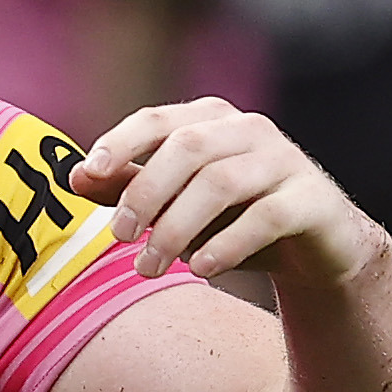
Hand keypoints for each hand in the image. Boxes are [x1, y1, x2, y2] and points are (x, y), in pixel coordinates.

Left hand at [68, 100, 386, 287]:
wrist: (316, 251)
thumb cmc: (233, 221)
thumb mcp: (174, 205)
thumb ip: (128, 187)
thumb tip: (75, 176)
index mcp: (210, 121)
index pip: (157, 120)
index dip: (120, 142)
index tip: (89, 174)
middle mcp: (250, 130)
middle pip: (187, 149)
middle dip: (144, 193)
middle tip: (118, 237)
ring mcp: (286, 161)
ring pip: (221, 182)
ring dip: (176, 229)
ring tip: (148, 268)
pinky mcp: (315, 199)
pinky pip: (267, 216)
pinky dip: (227, 244)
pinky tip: (201, 270)